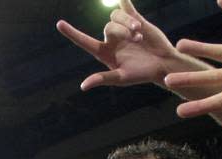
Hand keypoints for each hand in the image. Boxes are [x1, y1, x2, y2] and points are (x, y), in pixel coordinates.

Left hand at [57, 0, 180, 89]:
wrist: (162, 64)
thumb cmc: (141, 74)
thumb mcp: (121, 78)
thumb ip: (102, 78)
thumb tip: (83, 86)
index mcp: (105, 53)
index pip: (84, 42)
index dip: (72, 33)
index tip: (59, 24)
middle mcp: (111, 40)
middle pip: (108, 26)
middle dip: (123, 30)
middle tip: (137, 39)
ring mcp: (123, 29)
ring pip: (116, 16)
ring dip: (127, 22)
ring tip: (140, 33)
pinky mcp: (136, 20)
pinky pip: (125, 7)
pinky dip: (123, 2)